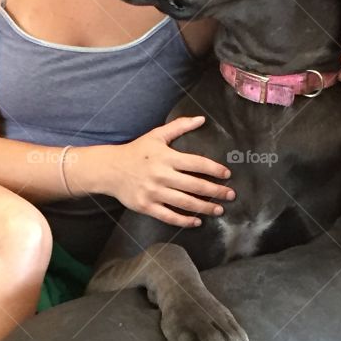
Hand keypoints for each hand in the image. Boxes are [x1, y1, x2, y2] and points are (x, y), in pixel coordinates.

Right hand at [104, 115, 234, 227]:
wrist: (110, 169)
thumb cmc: (136, 151)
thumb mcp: (156, 135)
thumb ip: (179, 126)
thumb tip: (201, 119)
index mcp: (166, 157)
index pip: (197, 163)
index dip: (214, 169)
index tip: (227, 175)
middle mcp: (161, 175)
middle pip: (195, 185)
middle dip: (216, 191)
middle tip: (230, 195)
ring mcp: (154, 192)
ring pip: (185, 203)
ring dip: (205, 207)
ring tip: (219, 210)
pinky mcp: (146, 206)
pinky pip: (169, 216)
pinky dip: (184, 221)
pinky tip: (197, 221)